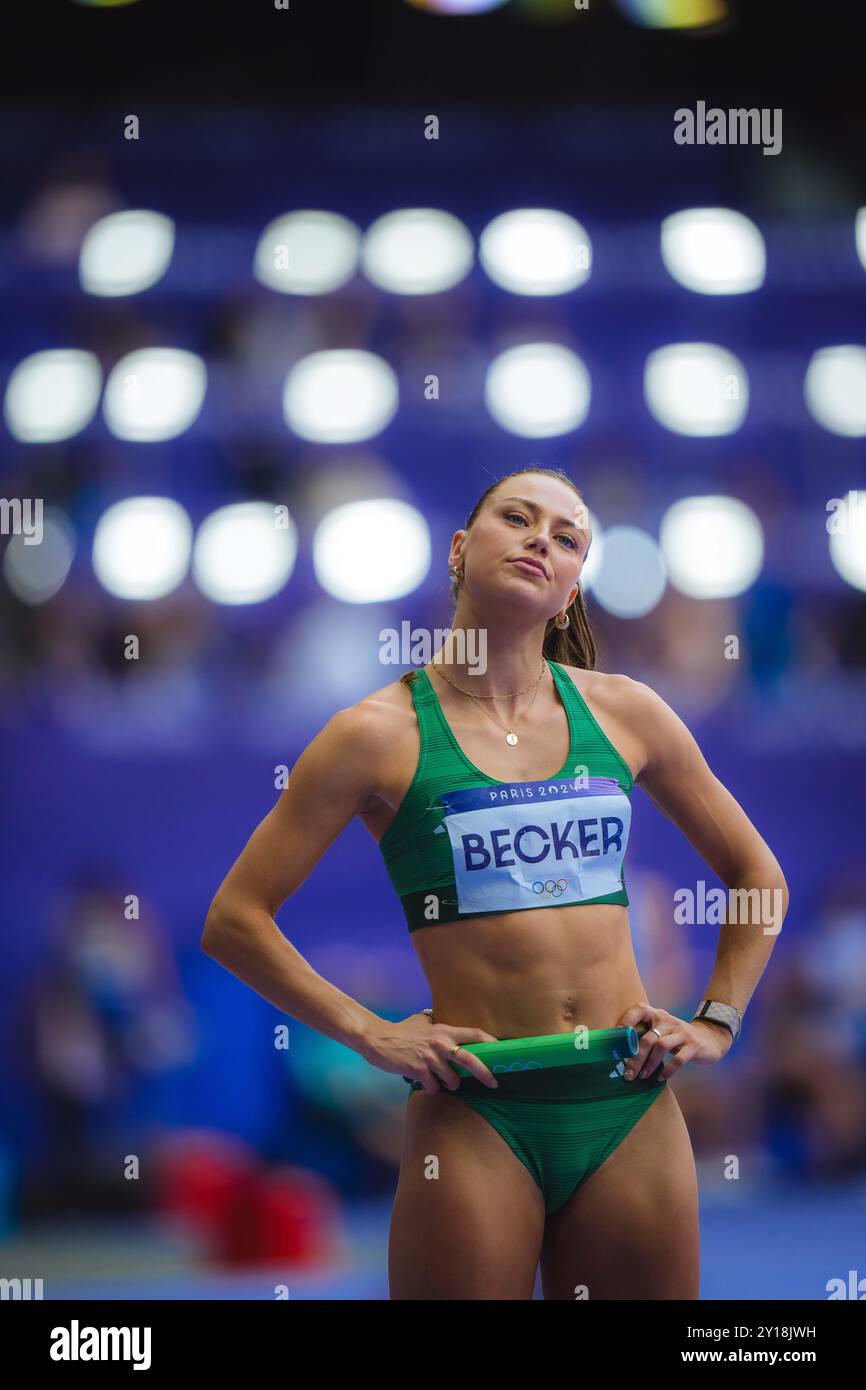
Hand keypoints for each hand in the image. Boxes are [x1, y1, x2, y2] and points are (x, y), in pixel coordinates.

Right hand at [359, 1012, 499, 1093]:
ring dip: (450, 1084)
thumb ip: (438, 1027)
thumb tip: (452, 1033)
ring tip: (441, 1079)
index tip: (502, 1051)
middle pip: (471, 1060)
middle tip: (494, 1083)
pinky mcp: (419, 1071)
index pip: (474, 1034)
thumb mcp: (423, 1023)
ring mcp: (430, 1058)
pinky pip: (434, 1087)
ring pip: (453, 1080)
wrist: (377, 1039)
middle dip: (485, 1073)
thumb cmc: (401, 1031)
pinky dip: (432, 1088)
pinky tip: (424, 1082)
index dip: (491, 1042)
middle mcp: (440, 1043)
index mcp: (444, 1030)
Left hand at [617, 1002, 732, 1080]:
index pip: (640, 1009)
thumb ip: (647, 1035)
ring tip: (643, 1076)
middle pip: (647, 1038)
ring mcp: (682, 1034)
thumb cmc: (678, 1037)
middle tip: (628, 1074)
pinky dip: (668, 1070)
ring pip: (661, 1047)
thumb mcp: (663, 1030)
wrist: (710, 1038)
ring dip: (649, 1064)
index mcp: (659, 1015)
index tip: (615, 1035)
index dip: (627, 1019)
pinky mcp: (694, 1047)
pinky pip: (678, 1059)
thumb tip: (621, 1052)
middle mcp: (669, 1022)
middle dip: (635, 1058)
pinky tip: (660, 1078)